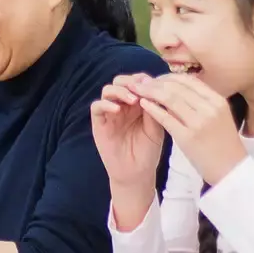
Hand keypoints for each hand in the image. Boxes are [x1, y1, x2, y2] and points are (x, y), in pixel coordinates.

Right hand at [91, 74, 166, 188]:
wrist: (136, 173)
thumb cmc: (148, 151)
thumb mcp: (156, 128)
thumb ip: (154, 109)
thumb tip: (152, 89)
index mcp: (138, 103)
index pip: (137, 82)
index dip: (143, 79)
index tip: (153, 83)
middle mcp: (123, 105)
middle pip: (121, 81)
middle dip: (130, 81)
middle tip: (141, 88)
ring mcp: (110, 113)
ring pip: (108, 90)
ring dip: (120, 91)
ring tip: (133, 100)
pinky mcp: (99, 123)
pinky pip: (97, 107)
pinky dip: (105, 104)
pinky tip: (117, 109)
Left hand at [132, 74, 244, 183]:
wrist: (231, 169)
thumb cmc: (223, 144)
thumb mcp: (218, 116)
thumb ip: (202, 102)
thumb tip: (178, 88)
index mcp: (217, 100)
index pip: (188, 80)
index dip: (168, 77)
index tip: (156, 79)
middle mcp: (209, 108)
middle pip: (176, 87)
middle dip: (155, 82)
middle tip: (141, 82)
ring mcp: (198, 122)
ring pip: (169, 99)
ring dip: (150, 92)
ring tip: (138, 91)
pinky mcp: (187, 138)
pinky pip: (165, 118)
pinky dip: (152, 108)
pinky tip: (143, 104)